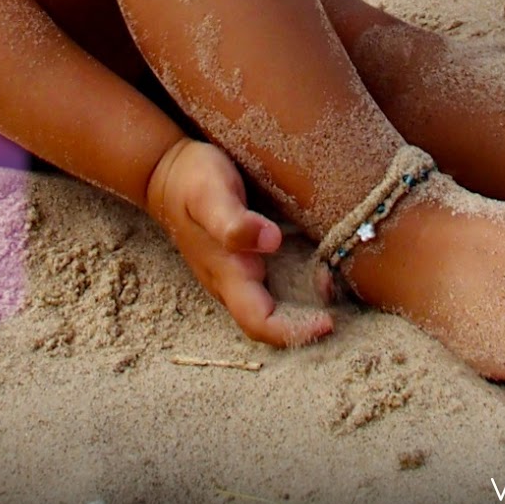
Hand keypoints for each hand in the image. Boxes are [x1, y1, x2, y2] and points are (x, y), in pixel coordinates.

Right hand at [145, 137, 333, 347]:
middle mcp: (234, 280)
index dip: (293, 331)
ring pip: (277, 299)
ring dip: (308, 297)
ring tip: (334, 271)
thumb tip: (270, 241)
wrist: (167, 171)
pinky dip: (302, 274)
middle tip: (337, 286)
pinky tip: (321, 253)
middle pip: (273, 319)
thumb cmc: (191, 181)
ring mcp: (239, 269)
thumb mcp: (209, 195)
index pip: (259, 323)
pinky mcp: (247, 253)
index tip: (327, 321)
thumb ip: (233, 222)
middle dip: (308, 316)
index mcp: (226, 274)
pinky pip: (276, 275)